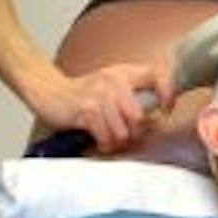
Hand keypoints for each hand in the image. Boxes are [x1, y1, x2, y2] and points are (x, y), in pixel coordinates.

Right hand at [33, 62, 169, 151]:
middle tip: (126, 134)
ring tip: (110, 138)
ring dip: (118, 141)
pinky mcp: (86, 110)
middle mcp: (114, 80)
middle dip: (135, 133)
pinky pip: (107, 137)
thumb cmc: (84, 94)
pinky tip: (99, 140)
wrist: (49, 92)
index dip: (168, 95)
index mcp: (125, 72)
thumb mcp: (113, 85)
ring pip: (124, 132)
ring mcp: (99, 95)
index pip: (158, 76)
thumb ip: (136, 96)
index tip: (165, 111)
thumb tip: (158, 119)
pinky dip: (104, 144)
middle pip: (140, 117)